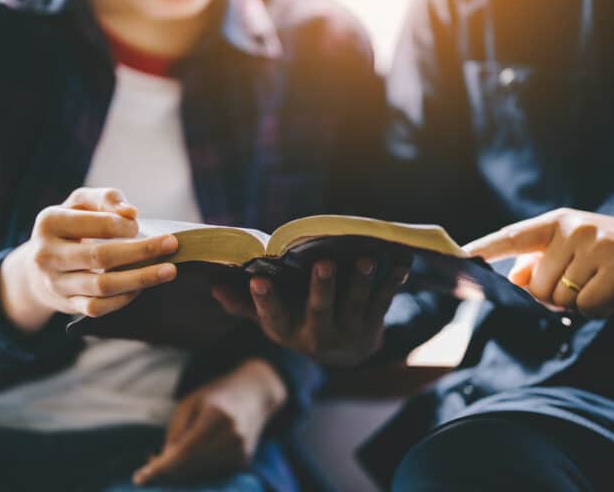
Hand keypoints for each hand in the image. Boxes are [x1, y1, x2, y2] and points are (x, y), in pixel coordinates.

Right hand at [0, 187, 178, 332]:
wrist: (39, 265)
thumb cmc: (71, 226)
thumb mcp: (81, 203)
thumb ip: (106, 198)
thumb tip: (131, 212)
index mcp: (50, 222)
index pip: (96, 223)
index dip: (124, 225)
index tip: (139, 225)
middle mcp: (47, 254)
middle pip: (101, 256)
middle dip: (142, 251)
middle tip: (172, 244)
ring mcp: (56, 283)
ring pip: (103, 286)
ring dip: (140, 278)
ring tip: (169, 270)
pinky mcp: (66, 304)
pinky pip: (98, 307)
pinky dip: (124, 299)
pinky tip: (143, 288)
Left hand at [133, 358, 286, 485]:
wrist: (254, 395)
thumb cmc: (216, 396)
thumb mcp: (191, 401)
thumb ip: (176, 429)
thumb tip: (163, 459)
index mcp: (218, 415)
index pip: (185, 450)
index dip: (161, 467)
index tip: (140, 478)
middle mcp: (233, 435)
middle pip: (191, 465)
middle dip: (166, 469)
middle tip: (150, 464)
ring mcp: (241, 450)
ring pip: (200, 473)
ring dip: (180, 470)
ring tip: (170, 455)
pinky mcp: (244, 461)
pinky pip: (211, 473)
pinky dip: (195, 470)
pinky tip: (190, 458)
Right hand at [212, 258, 409, 366]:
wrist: (344, 353)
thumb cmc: (300, 324)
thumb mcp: (272, 320)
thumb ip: (244, 305)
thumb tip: (212, 285)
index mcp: (287, 332)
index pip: (272, 317)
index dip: (264, 300)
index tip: (257, 279)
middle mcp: (317, 336)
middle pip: (319, 311)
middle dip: (322, 287)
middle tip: (323, 263)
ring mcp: (347, 333)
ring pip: (355, 305)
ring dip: (361, 281)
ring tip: (366, 259)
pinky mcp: (373, 327)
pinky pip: (383, 303)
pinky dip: (392, 283)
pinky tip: (400, 263)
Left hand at [465, 208, 613, 317]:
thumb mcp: (577, 249)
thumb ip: (542, 262)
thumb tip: (511, 280)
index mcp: (559, 222)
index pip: (512, 236)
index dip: (484, 248)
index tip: (458, 256)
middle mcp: (575, 229)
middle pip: (536, 285)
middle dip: (555, 296)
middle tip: (585, 283)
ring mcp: (597, 247)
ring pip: (559, 299)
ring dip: (578, 304)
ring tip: (602, 285)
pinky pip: (586, 309)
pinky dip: (598, 311)